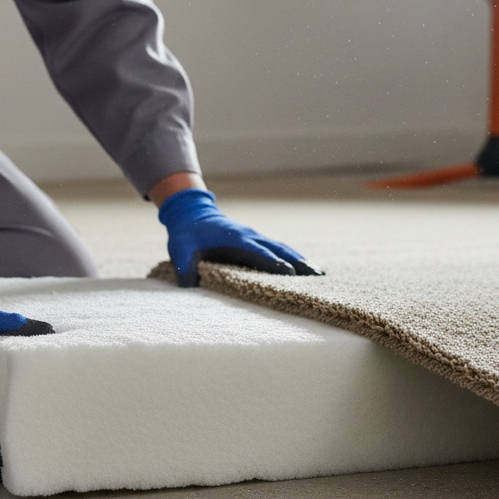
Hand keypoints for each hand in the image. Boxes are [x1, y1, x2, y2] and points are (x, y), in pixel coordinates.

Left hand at [158, 189, 323, 287]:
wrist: (191, 212)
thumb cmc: (186, 233)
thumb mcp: (180, 249)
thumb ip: (184, 267)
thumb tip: (190, 286)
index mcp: (235, 238)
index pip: (258, 252)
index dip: (273, 262)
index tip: (289, 273)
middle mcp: (250, 236)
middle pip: (279, 249)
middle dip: (298, 262)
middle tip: (317, 276)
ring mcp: (255, 237)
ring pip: (283, 248)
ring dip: (301, 259)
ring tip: (319, 273)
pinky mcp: (256, 240)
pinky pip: (279, 248)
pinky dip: (294, 256)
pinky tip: (305, 267)